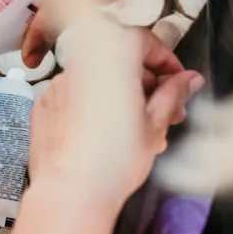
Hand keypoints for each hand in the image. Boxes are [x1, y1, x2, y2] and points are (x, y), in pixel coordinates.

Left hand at [28, 28, 204, 211]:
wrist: (69, 192)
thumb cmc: (114, 160)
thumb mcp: (156, 124)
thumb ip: (173, 94)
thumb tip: (189, 79)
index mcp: (111, 57)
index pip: (144, 41)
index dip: (166, 61)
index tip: (178, 83)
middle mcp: (81, 63)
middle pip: (120, 61)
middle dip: (147, 85)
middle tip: (167, 113)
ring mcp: (58, 84)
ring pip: (99, 82)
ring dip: (122, 99)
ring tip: (141, 133)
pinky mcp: (44, 105)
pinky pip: (76, 98)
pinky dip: (94, 109)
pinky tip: (107, 137)